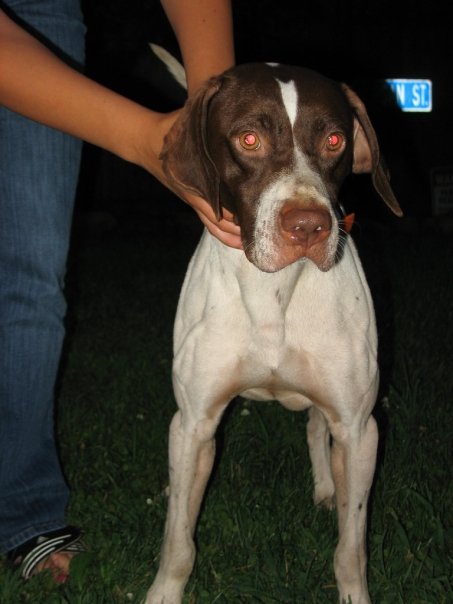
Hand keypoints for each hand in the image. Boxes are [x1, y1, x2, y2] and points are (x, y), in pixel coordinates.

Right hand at [140, 110, 241, 249]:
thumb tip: (222, 97)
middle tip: (257, 237)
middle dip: (235, 231)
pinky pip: (209, 220)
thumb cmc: (172, 129)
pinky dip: (223, 230)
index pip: (214, 203)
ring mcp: (193, 199)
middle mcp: (194, 194)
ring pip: (213, 225)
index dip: (231, 215)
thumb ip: (206, 119)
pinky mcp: (194, 200)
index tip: (250, 220)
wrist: (147, 141)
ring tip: (249, 243)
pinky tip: (237, 236)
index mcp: (194, 179)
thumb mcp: (188, 123)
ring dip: (230, 236)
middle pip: (216, 221)